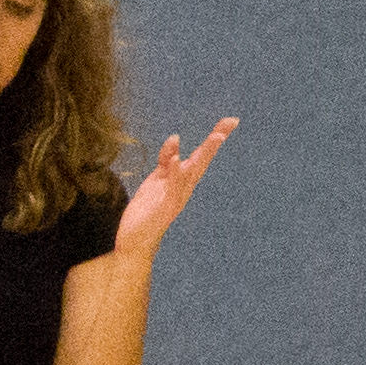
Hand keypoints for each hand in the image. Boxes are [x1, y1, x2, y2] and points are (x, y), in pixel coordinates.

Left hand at [112, 117, 239, 254]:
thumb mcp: (156, 180)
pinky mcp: (165, 208)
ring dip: (204, 154)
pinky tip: (178, 160)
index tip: (230, 121)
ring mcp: (177, 198)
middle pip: (202, 161)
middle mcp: (184, 188)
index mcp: (182, 180)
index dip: (215, 137)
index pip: (200, 155)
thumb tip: (176, 139)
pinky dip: (176, 174)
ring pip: (192, 172)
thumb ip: (166, 161)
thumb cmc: (147, 212)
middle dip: (215, 142)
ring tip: (215, 136)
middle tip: (229, 123)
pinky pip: (172, 188)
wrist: (135, 243)